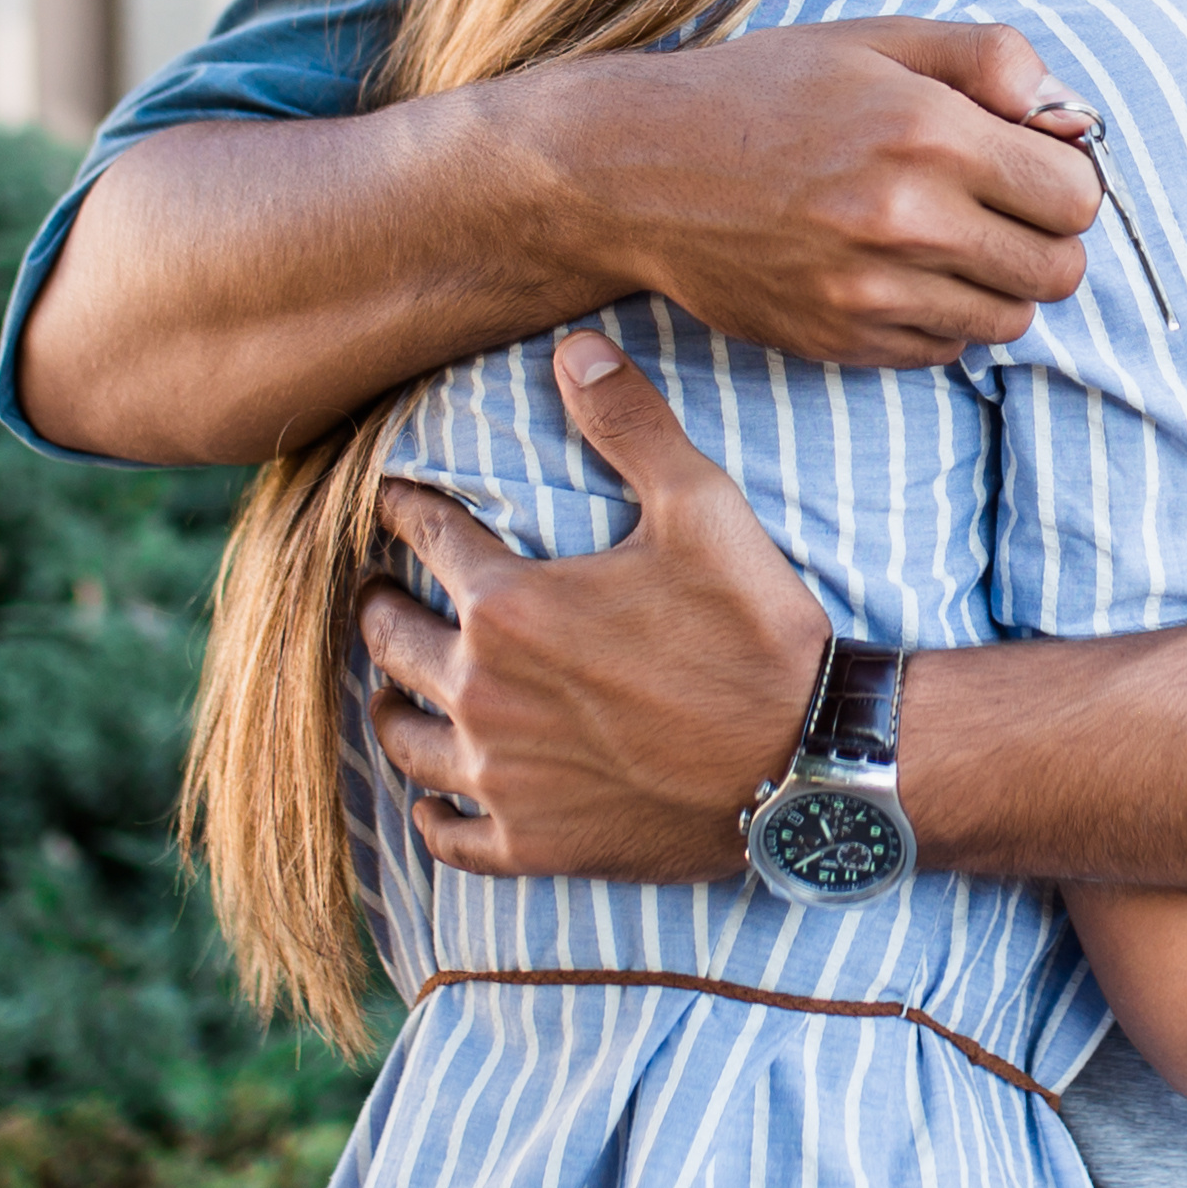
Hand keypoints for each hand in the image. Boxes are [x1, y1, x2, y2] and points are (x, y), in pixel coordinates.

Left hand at [363, 333, 837, 880]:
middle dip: (379, 607)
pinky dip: (433, 813)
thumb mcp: (700, 507)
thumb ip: (628, 424)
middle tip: (378, 594)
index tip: (393, 499)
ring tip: (389, 689)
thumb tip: (573, 346)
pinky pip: (449, 834)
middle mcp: (484, 692)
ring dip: (389, 704)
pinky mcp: (533, 842)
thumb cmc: (755, 631)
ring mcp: (502, 776)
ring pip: (404, 738)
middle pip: (393, 640)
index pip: (426, 537)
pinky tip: (434, 798)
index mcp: (508, 605)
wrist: (808, 762)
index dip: (405, 509)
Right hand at [521, 19, 1103, 370]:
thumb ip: (992, 60)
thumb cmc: (764, 94)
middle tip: (997, 205)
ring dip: (997, 284)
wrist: (639, 172)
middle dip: (1044, 236)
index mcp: (928, 132)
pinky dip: (941, 317)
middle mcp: (907, 220)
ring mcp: (872, 294)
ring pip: (1011, 321)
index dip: (1066, 176)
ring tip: (946, 238)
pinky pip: (946, 350)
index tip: (1029, 163)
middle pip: (1058, 269)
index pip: (1078, 194)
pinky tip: (896, 271)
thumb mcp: (878, 40)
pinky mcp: (841, 342)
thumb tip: (1071, 116)